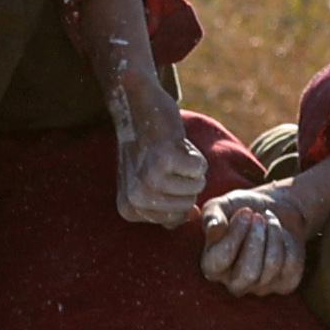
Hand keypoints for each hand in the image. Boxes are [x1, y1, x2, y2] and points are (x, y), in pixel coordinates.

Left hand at [112, 112, 212, 227]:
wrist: (136, 110)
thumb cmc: (146, 151)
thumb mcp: (150, 186)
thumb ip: (171, 208)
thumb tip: (194, 214)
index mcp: (129, 209)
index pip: (175, 219)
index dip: (176, 194)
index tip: (159, 175)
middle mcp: (136, 198)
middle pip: (187, 205)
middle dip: (186, 182)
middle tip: (167, 161)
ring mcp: (149, 179)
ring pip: (196, 187)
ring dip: (191, 168)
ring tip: (171, 152)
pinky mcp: (165, 159)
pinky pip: (200, 169)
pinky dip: (195, 155)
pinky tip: (177, 144)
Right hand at [196, 187, 307, 294]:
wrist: (276, 209)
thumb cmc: (244, 209)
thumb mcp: (223, 205)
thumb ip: (212, 215)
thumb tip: (213, 229)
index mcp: (212, 266)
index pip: (220, 260)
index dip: (235, 235)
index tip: (245, 212)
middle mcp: (234, 282)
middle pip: (248, 272)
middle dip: (257, 238)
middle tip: (258, 217)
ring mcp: (260, 286)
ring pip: (271, 267)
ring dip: (273, 235)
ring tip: (269, 220)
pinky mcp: (284, 284)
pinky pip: (291, 266)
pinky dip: (289, 242)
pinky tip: (283, 233)